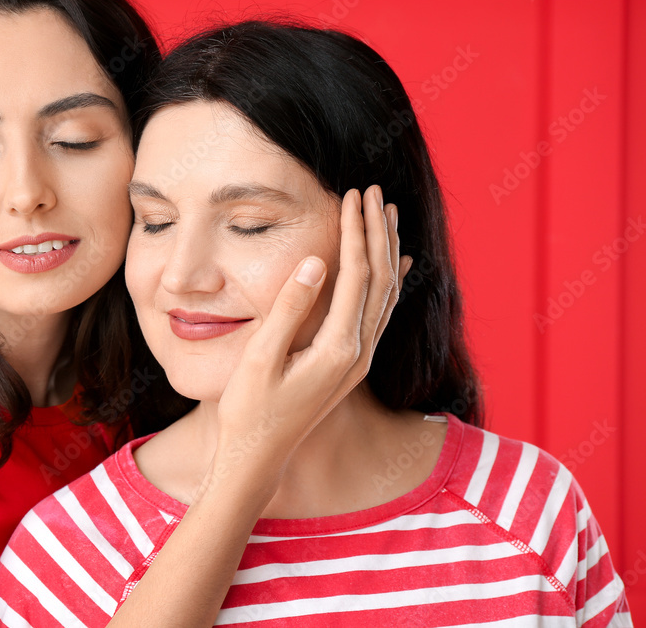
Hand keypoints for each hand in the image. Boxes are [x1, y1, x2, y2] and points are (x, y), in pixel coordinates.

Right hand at [214, 184, 411, 468]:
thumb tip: (317, 260)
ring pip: (386, 295)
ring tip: (387, 215)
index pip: (358, 275)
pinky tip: (397, 266)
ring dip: (387, 252)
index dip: (356, 231)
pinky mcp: (351, 365)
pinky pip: (381, 315)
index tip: (351, 194)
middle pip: (381, 280)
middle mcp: (358, 353)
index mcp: (339, 348)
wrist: (259, 457)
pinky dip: (390, 284)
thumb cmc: (250, 410)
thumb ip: (291, 308)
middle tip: (374, 191)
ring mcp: (359, 361)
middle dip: (378, 232)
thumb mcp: (261, 358)